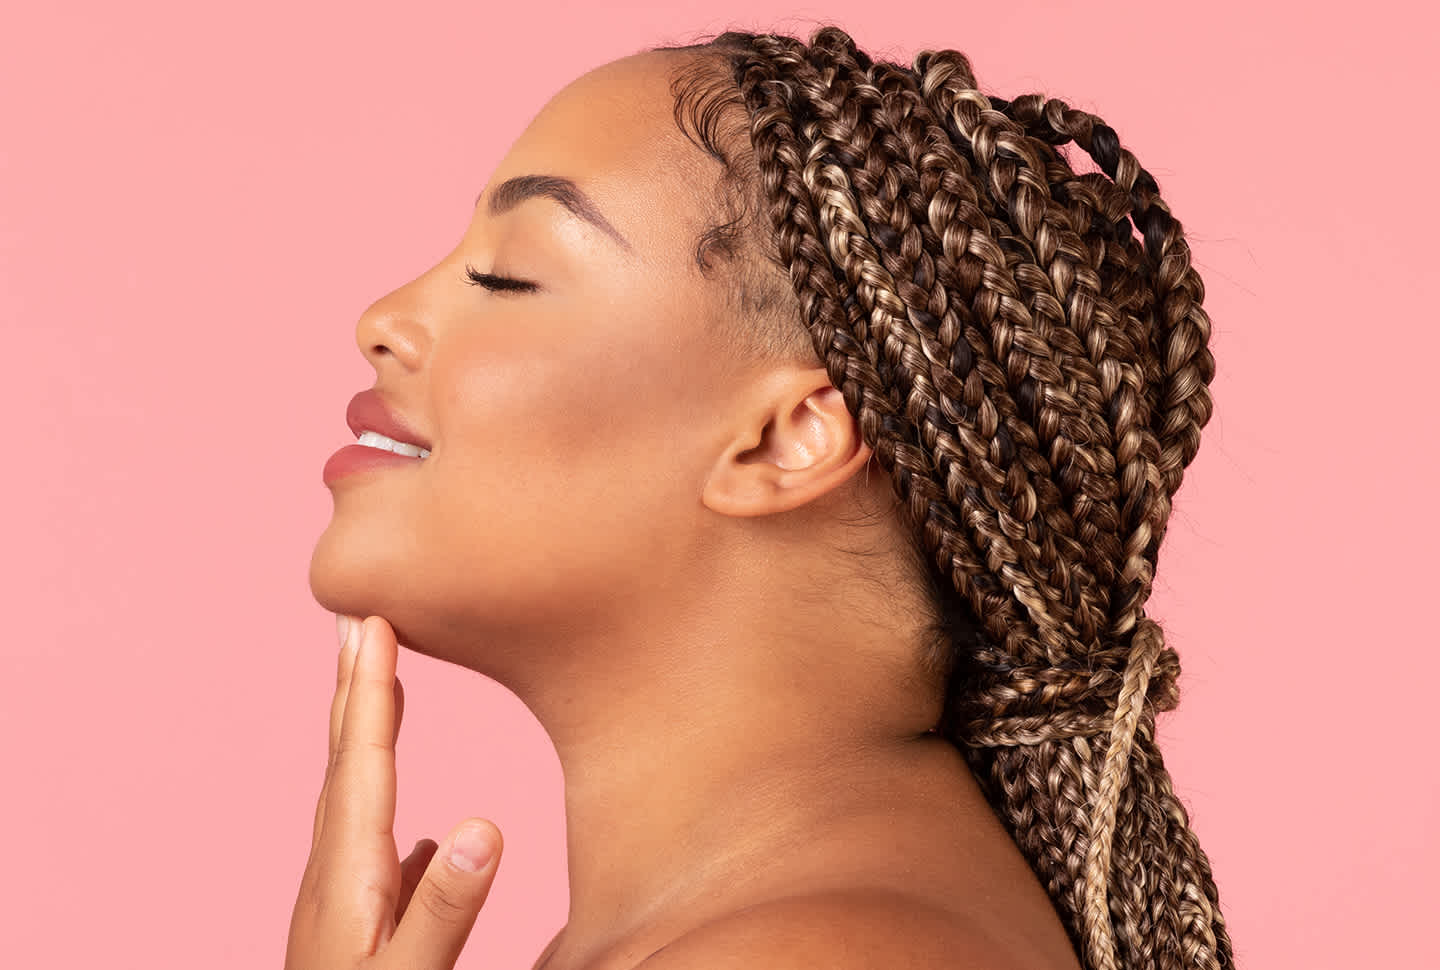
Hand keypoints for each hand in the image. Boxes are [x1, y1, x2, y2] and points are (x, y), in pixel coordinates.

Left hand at [285, 614, 503, 969]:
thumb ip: (447, 908)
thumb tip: (481, 819)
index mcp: (349, 875)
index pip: (361, 762)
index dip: (370, 689)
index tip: (372, 621)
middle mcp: (334, 872)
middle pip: (343, 761)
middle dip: (353, 685)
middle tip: (356, 618)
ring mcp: (338, 896)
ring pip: (350, 795)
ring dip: (360, 731)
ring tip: (375, 686)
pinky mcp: (350, 920)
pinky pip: (366, 838)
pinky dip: (380, 804)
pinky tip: (403, 820)